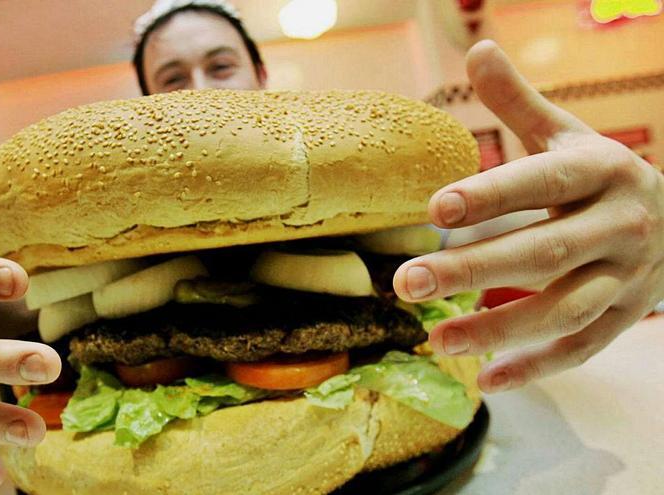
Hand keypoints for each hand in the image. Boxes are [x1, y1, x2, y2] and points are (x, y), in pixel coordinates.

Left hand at [393, 40, 663, 392]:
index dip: (492, 195)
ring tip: (437, 339)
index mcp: (600, 172)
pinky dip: (539, 366)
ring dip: (500, 329)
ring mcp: (627, 278)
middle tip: (407, 283)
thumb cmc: (602, 176)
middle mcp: (618, 226)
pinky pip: (584, 348)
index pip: (542, 183)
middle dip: (472, 270)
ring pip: (564, 310)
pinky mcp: (627, 317)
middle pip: (543, 253)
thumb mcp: (569, 135)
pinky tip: (488, 380)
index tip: (435, 208)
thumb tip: (479, 49)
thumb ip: (519, 103)